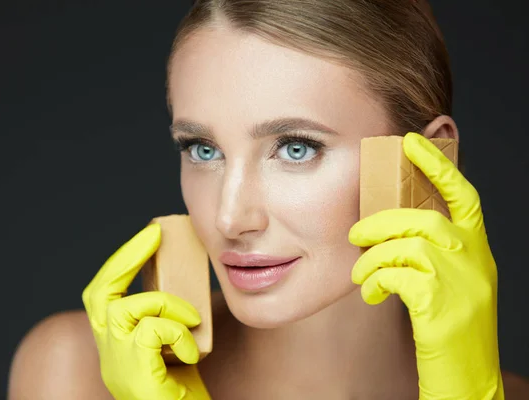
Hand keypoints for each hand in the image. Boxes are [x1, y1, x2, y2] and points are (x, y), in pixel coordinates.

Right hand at [82, 224, 210, 399]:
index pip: (103, 293)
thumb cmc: (183, 389)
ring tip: (191, 320)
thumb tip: (187, 283)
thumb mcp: (173, 346)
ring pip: (126, 308)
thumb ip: (167, 320)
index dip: (122, 260)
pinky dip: (178, 333)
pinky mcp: (133, 378)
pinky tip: (193, 352)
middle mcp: (108, 354)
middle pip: (99, 293)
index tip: (149, 236)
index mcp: (115, 344)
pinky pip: (150, 333)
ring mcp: (116, 367)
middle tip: (153, 236)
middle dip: (125, 257)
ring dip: (166, 305)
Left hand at [349, 132, 503, 398]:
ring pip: (408, 246)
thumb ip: (427, 252)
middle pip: (424, 219)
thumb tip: (387, 227)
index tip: (411, 140)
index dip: (438, 164)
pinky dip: (379, 281)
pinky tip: (375, 295)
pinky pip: (401, 276)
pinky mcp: (445, 307)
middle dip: (382, 223)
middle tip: (355, 235)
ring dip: (374, 258)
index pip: (462, 195)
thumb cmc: (447, 328)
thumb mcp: (447, 283)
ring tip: (362, 275)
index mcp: (477, 249)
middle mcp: (477, 260)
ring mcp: (465, 283)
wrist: (466, 378)